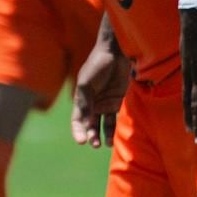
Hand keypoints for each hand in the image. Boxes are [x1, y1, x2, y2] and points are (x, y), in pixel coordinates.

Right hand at [70, 30, 126, 146]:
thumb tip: (83, 120)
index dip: (78, 131)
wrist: (116, 53)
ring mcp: (106, 103)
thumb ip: (85, 102)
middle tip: (95, 144)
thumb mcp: (86, 83)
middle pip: (90, 125)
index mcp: (81, 100)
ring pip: (104, 124)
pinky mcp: (119, 102)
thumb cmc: (97, 65)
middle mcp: (93, 104)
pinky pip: (117, 118)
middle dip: (91, 136)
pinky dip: (116, 128)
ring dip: (104, 135)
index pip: (77, 120)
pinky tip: (116, 136)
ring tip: (106, 144)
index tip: (81, 141)